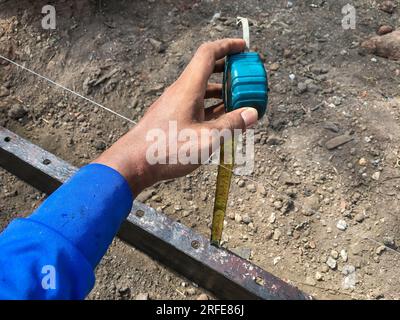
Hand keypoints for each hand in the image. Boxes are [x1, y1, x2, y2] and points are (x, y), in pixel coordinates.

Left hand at [94, 39, 258, 195]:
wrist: (133, 162)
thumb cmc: (167, 150)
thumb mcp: (206, 139)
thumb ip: (231, 124)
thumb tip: (252, 113)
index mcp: (188, 88)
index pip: (208, 54)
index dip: (227, 46)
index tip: (244, 48)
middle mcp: (180, 92)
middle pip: (206, 70)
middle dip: (228, 70)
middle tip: (246, 77)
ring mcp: (175, 104)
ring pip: (202, 89)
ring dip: (221, 91)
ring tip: (239, 101)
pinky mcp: (172, 117)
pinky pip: (196, 104)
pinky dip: (211, 106)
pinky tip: (221, 119)